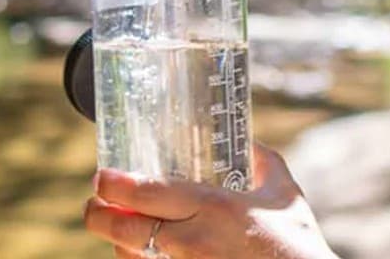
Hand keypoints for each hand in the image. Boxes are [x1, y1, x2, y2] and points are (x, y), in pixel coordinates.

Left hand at [83, 143, 335, 258]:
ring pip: (133, 257)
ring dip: (116, 241)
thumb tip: (251, 141)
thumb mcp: (284, 193)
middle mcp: (194, 241)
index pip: (149, 193)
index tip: (102, 176)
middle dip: (100, 216)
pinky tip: (135, 252)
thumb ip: (264, 162)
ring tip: (112, 226)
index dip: (117, 185)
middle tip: (92, 204)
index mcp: (214, 207)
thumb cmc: (297, 243)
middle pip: (129, 229)